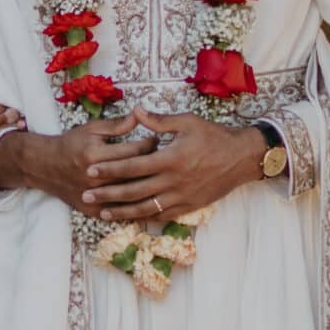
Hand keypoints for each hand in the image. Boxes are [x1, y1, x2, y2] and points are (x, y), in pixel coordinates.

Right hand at [0, 117, 152, 211]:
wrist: (46, 167)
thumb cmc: (71, 144)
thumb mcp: (91, 129)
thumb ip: (116, 125)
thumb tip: (139, 116)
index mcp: (96, 155)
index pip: (134, 150)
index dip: (151, 143)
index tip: (158, 138)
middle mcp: (96, 178)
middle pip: (136, 174)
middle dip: (154, 164)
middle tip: (165, 157)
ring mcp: (95, 197)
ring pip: (132, 195)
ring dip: (149, 185)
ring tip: (158, 175)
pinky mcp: (94, 211)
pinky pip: (121, 212)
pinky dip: (136, 207)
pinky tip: (148, 200)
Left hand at [81, 109, 269, 225]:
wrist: (242, 158)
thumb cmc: (214, 136)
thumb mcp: (187, 122)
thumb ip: (159, 121)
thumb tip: (136, 111)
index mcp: (170, 158)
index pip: (132, 166)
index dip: (110, 169)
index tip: (90, 170)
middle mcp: (173, 181)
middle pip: (133, 191)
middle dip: (108, 194)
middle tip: (87, 196)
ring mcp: (181, 197)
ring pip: (146, 208)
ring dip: (122, 212)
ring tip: (103, 214)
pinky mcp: (189, 206)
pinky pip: (162, 215)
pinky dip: (144, 218)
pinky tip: (131, 218)